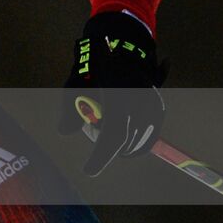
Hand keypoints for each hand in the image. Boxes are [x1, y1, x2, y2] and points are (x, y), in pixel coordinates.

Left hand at [59, 11, 168, 175]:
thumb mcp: (75, 85)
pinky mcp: (159, 110)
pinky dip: (133, 143)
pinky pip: (147, 138)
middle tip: (91, 138)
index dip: (100, 156)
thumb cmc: (93, 69)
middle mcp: (139, 101)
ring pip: (136, 142)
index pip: (113, 135)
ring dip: (119, 145)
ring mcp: (153, 106)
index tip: (88, 171)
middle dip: (105, 148)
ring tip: (104, 127)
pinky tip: (121, 140)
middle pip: (123, 142)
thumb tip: (63, 132)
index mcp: (117, 94)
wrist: (123, 51)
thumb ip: (70, 109)